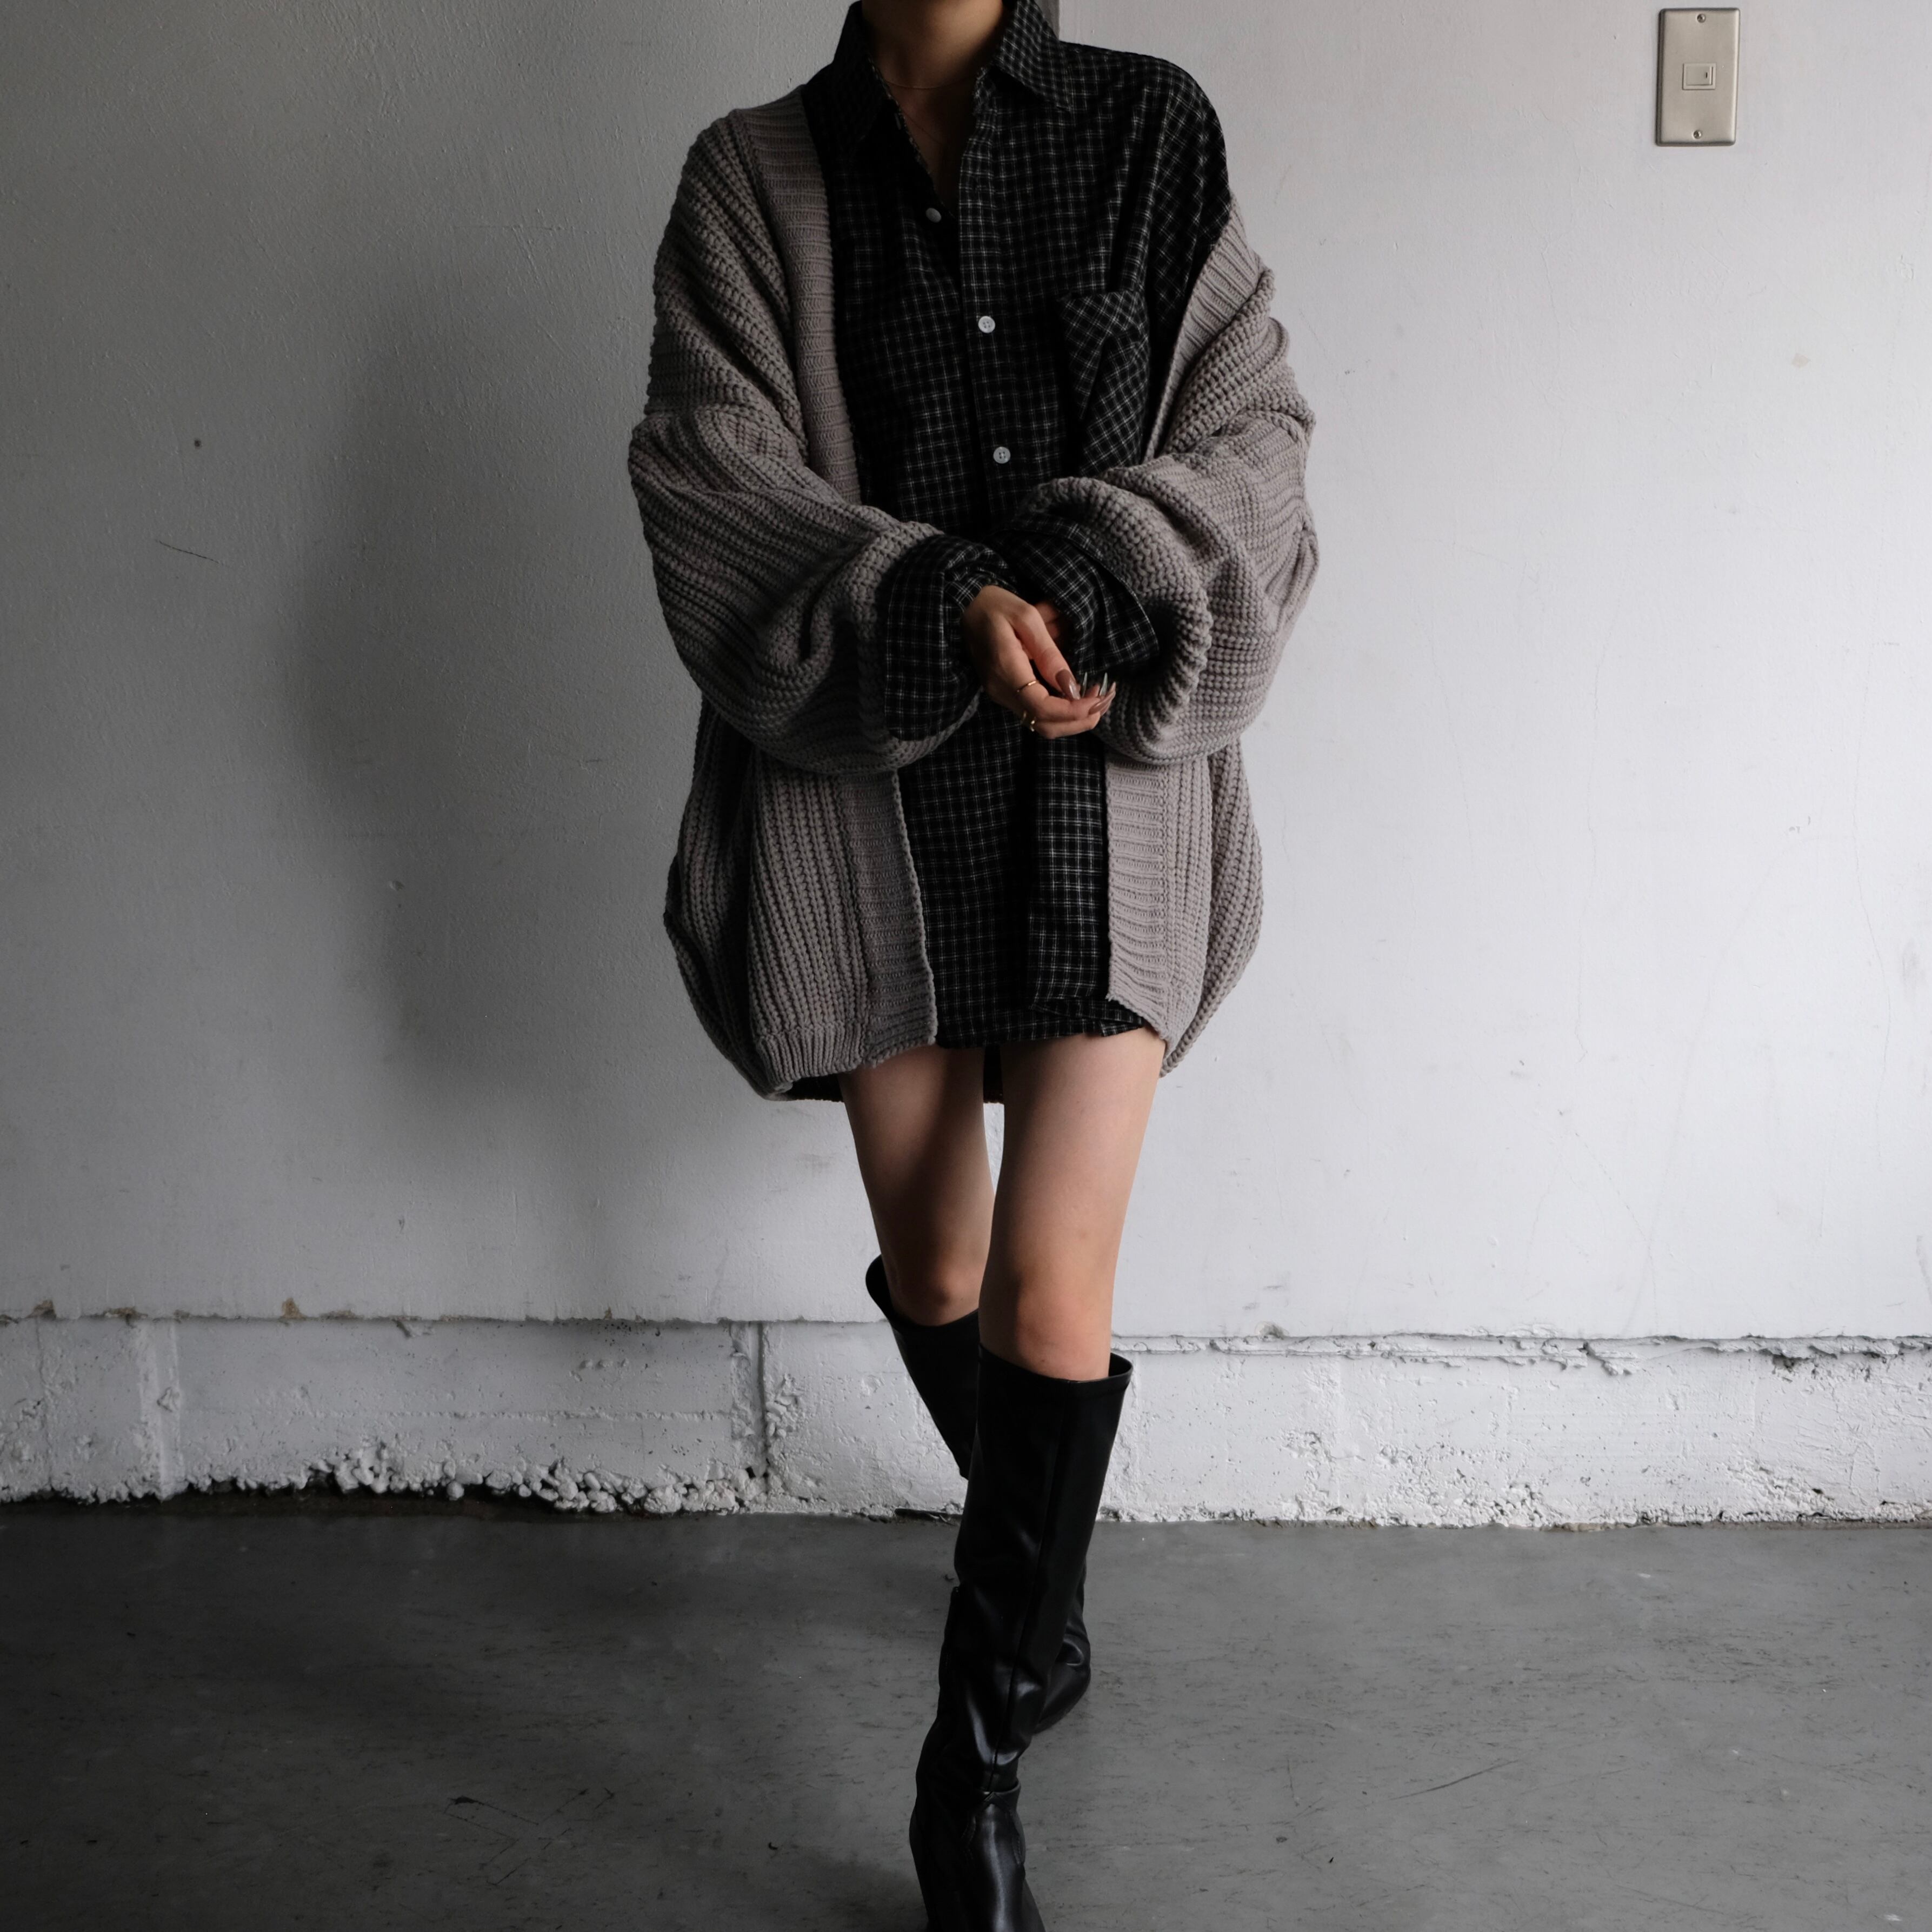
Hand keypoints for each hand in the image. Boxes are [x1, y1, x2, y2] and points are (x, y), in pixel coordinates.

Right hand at [961, 587, 1115, 738]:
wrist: (963, 607)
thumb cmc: (994, 605)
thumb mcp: (1026, 616)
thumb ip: (1049, 652)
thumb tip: (1070, 684)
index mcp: (1006, 670)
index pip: (1042, 708)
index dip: (1073, 710)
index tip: (1098, 697)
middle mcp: (1001, 691)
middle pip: (1045, 726)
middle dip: (1079, 720)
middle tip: (1104, 701)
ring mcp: (1001, 695)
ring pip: (1042, 725)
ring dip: (1073, 720)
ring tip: (1097, 701)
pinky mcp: (1005, 693)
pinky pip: (1036, 713)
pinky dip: (1061, 712)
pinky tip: (1078, 696)